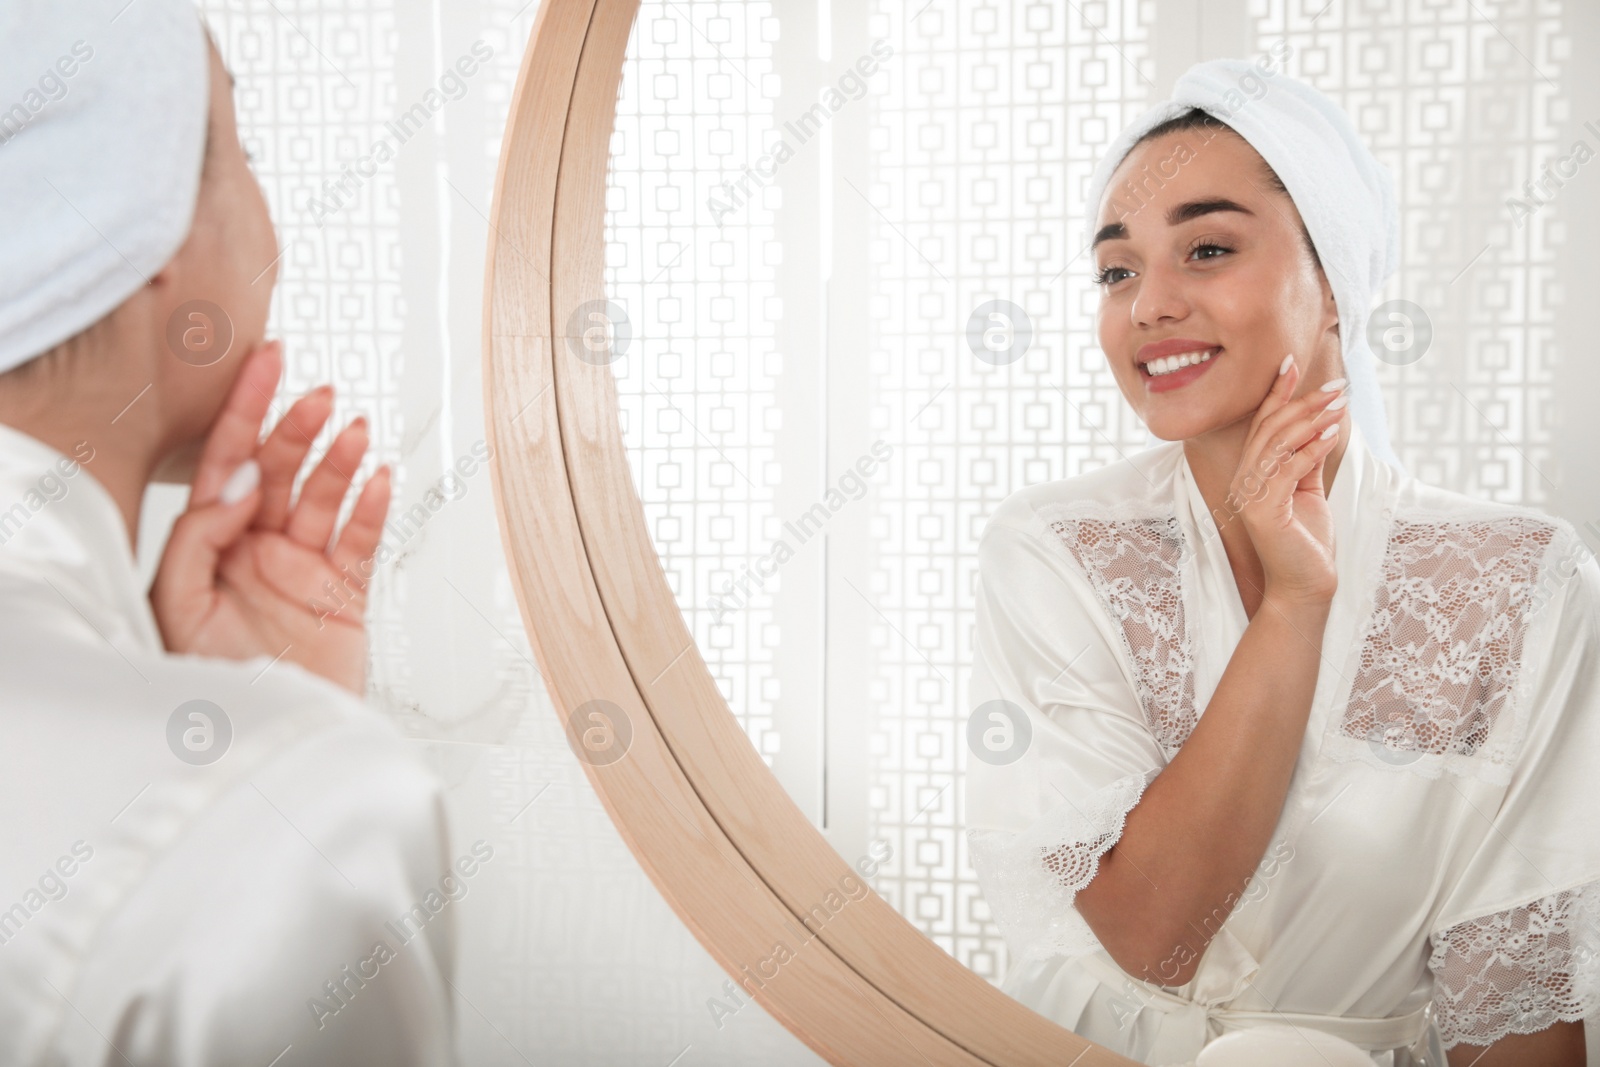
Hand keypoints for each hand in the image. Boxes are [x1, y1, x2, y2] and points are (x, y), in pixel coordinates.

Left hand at [149, 340, 391, 694]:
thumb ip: (199, 537)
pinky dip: (374, 508)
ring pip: (325, 498)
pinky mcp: (344, 594)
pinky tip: (379, 478)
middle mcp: (257, 548)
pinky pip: (363, 540)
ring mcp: (303, 568)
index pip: (228, 462)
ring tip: (353, 432)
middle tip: (317, 398)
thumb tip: (241, 484)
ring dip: (340, 461)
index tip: (265, 363)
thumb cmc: (208, 684)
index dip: (245, 408)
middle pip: (281, 470)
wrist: (262, 743)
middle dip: (298, 428)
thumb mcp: (176, 607)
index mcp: (211, 544)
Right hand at [1223, 356, 1347, 606]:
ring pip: (1277, 444)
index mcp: (1251, 475)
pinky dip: (1311, 448)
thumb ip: (1307, 461)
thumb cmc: (1306, 543)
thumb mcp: (1308, 492)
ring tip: (1339, 402)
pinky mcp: (1264, 511)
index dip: (1275, 393)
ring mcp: (1250, 496)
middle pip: (1269, 428)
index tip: (1291, 363)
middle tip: (1336, 385)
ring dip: (1311, 419)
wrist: (1304, 588)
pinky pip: (1288, 469)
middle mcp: (1244, 482)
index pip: (1260, 425)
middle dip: (1303, 401)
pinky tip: (1332, 432)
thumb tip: (1320, 426)